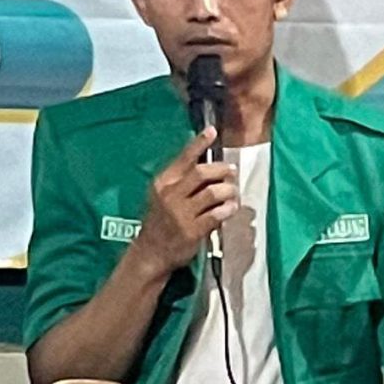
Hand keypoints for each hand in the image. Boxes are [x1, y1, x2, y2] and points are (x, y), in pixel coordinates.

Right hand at [130, 130, 240, 270]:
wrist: (151, 252)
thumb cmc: (160, 221)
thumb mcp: (162, 196)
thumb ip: (181, 181)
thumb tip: (209, 166)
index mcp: (163, 183)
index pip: (183, 159)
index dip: (198, 143)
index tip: (212, 131)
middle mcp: (170, 195)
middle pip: (201, 173)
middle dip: (222, 170)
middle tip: (231, 172)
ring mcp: (181, 214)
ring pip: (212, 192)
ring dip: (228, 190)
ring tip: (233, 193)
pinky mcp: (192, 230)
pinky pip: (216, 215)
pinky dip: (228, 209)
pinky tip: (231, 208)